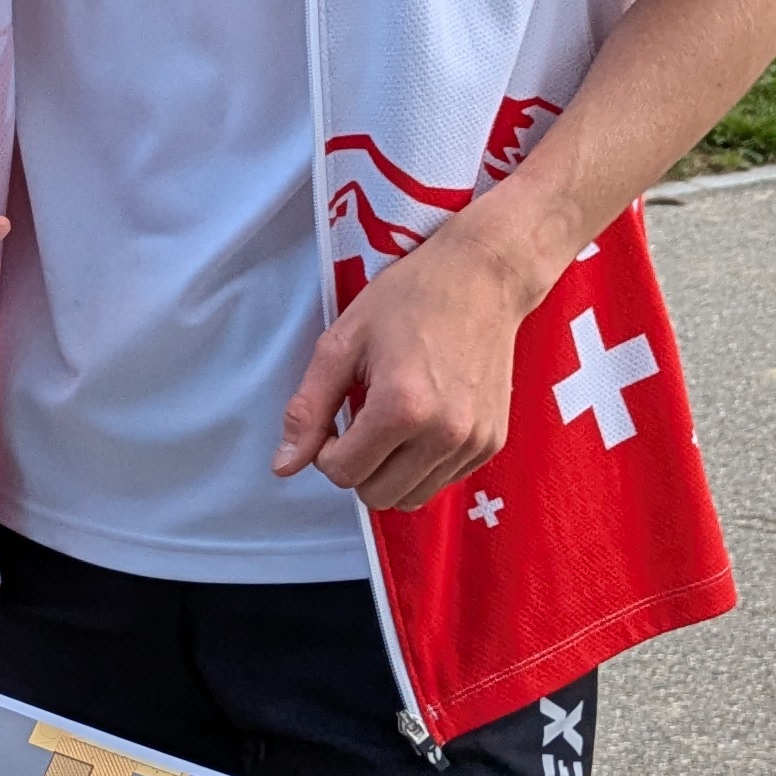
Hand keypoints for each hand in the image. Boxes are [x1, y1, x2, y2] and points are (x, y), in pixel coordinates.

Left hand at [275, 214, 541, 514]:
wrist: (483, 277)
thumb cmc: (409, 298)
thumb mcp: (343, 343)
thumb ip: (309, 408)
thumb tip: (283, 467)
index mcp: (402, 408)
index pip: (343, 473)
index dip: (326, 450)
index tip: (337, 415)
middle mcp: (444, 434)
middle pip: (376, 495)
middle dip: (356, 465)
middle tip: (360, 418)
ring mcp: (474, 442)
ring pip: (410, 498)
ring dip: (388, 471)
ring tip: (390, 421)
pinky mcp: (492, 443)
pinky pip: (441, 482)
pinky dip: (420, 466)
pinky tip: (420, 422)